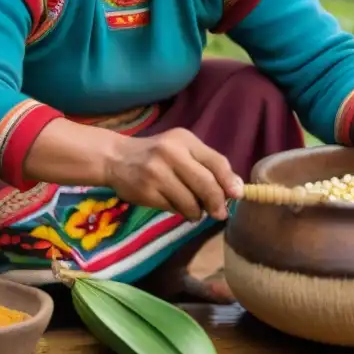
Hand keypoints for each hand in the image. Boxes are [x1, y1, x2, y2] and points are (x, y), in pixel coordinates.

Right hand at [103, 128, 243, 221]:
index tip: (237, 195)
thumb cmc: (157, 153)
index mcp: (185, 140)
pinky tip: (177, 206)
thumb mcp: (182, 148)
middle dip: (217, 202)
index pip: (216, 161)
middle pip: (206, 184)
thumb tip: (236, 188)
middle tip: (220, 213)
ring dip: (198, 211)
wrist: (116, 158)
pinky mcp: (145, 192)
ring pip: (190, 201)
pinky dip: (180, 212)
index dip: (229, 181)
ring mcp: (156, 173)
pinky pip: (173, 209)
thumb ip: (207, 164)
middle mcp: (171, 153)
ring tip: (195, 210)